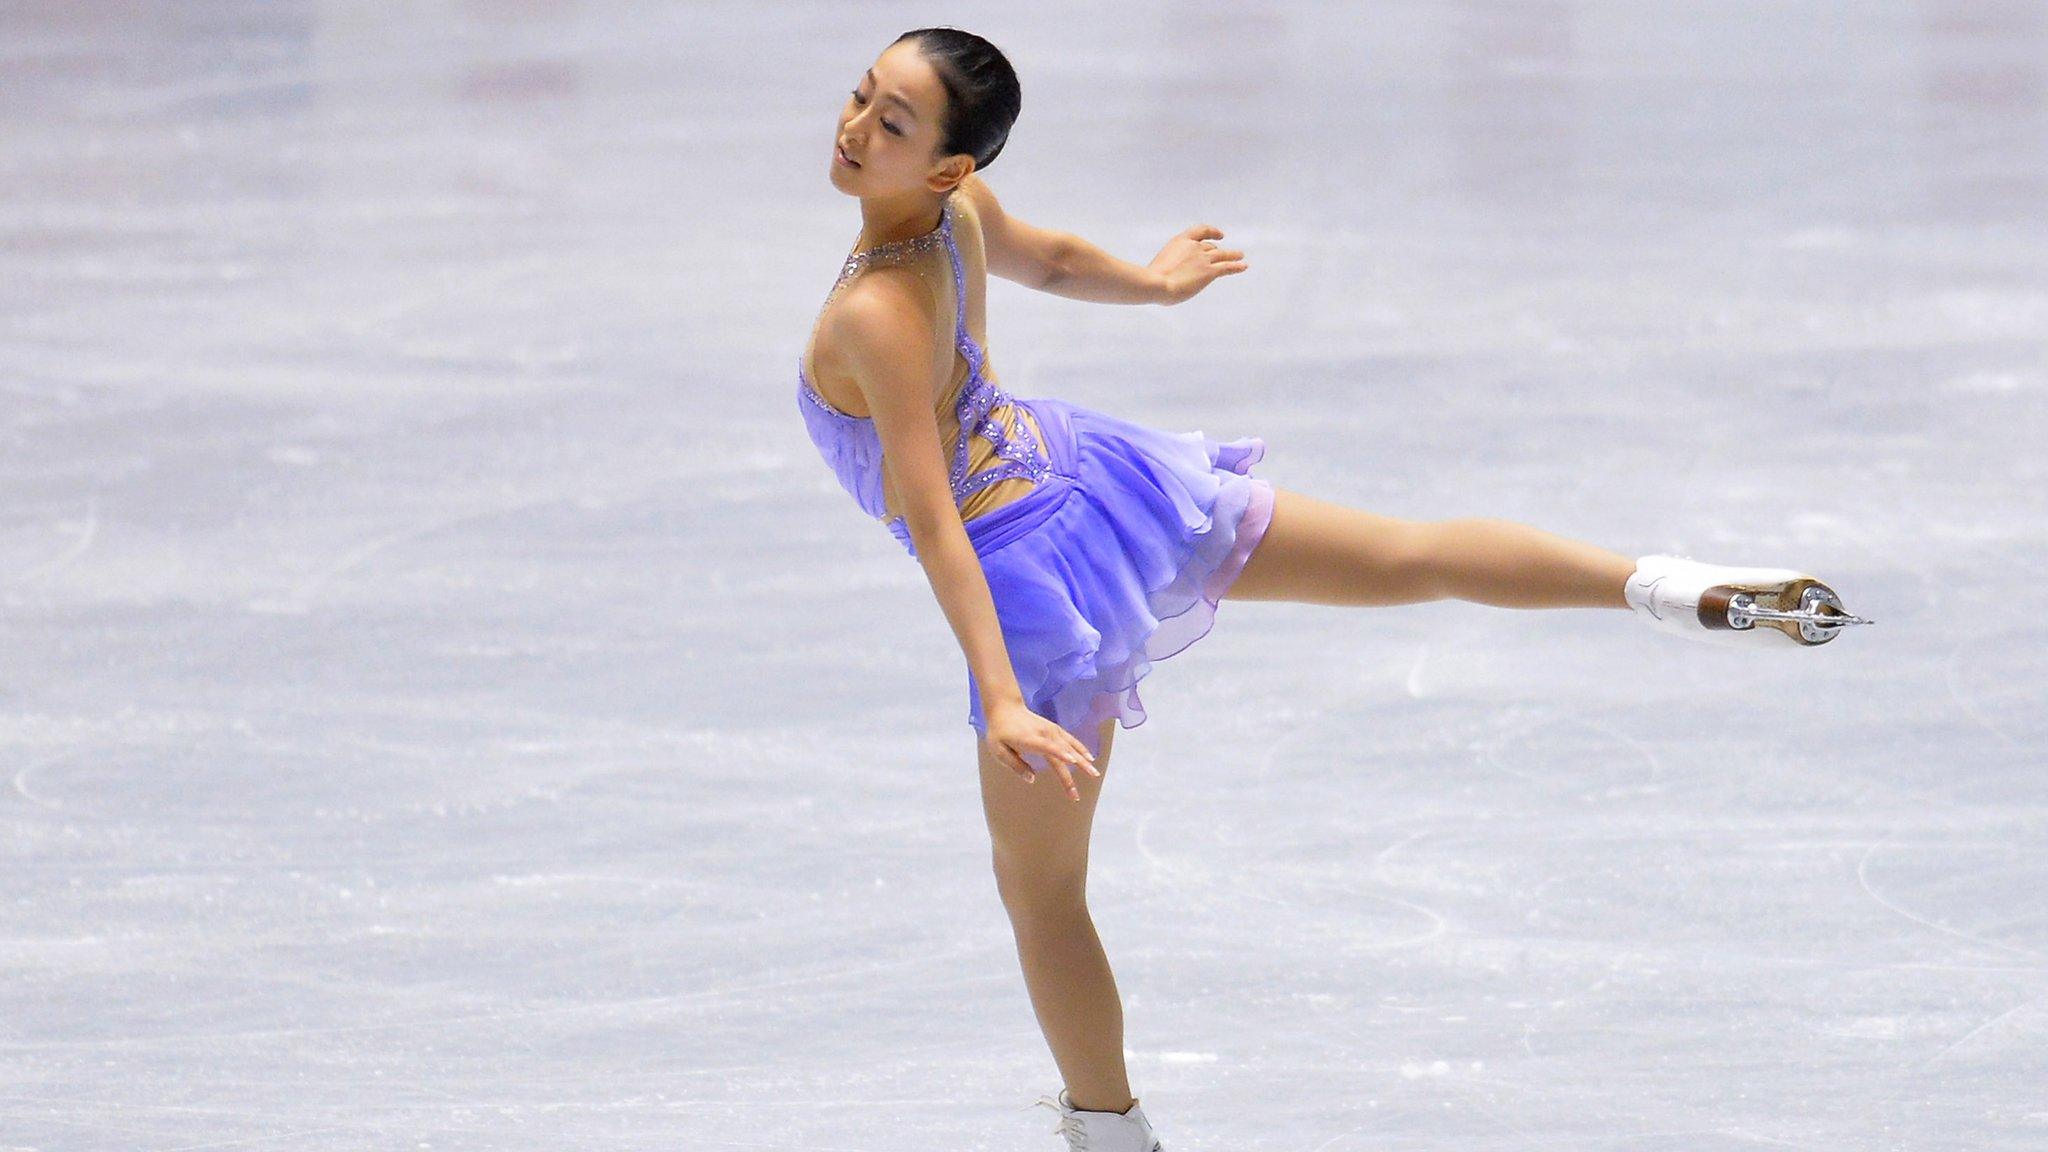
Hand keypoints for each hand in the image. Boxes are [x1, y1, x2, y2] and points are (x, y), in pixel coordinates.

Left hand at [984, 699, 1099, 800]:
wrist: (1005, 708)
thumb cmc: (999, 732)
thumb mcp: (998, 750)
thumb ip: (1015, 765)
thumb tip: (1032, 779)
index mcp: (1030, 740)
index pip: (1047, 747)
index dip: (1060, 753)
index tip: (1072, 761)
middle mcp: (1045, 734)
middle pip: (1062, 753)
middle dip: (1072, 772)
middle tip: (1076, 793)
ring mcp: (1052, 730)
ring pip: (1071, 747)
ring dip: (1083, 761)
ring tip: (1094, 773)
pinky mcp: (1055, 729)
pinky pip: (1071, 740)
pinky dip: (1081, 749)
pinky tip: (1090, 758)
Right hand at [1148, 224, 1247, 304]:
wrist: (1156, 283)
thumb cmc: (1151, 279)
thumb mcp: (1158, 267)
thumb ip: (1166, 269)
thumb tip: (1164, 280)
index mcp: (1180, 241)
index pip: (1200, 231)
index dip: (1211, 232)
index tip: (1219, 235)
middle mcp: (1194, 247)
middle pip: (1211, 247)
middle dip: (1218, 250)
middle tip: (1226, 254)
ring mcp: (1203, 259)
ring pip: (1222, 255)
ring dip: (1233, 255)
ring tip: (1240, 256)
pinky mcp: (1209, 272)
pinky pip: (1227, 267)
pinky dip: (1237, 266)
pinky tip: (1243, 266)